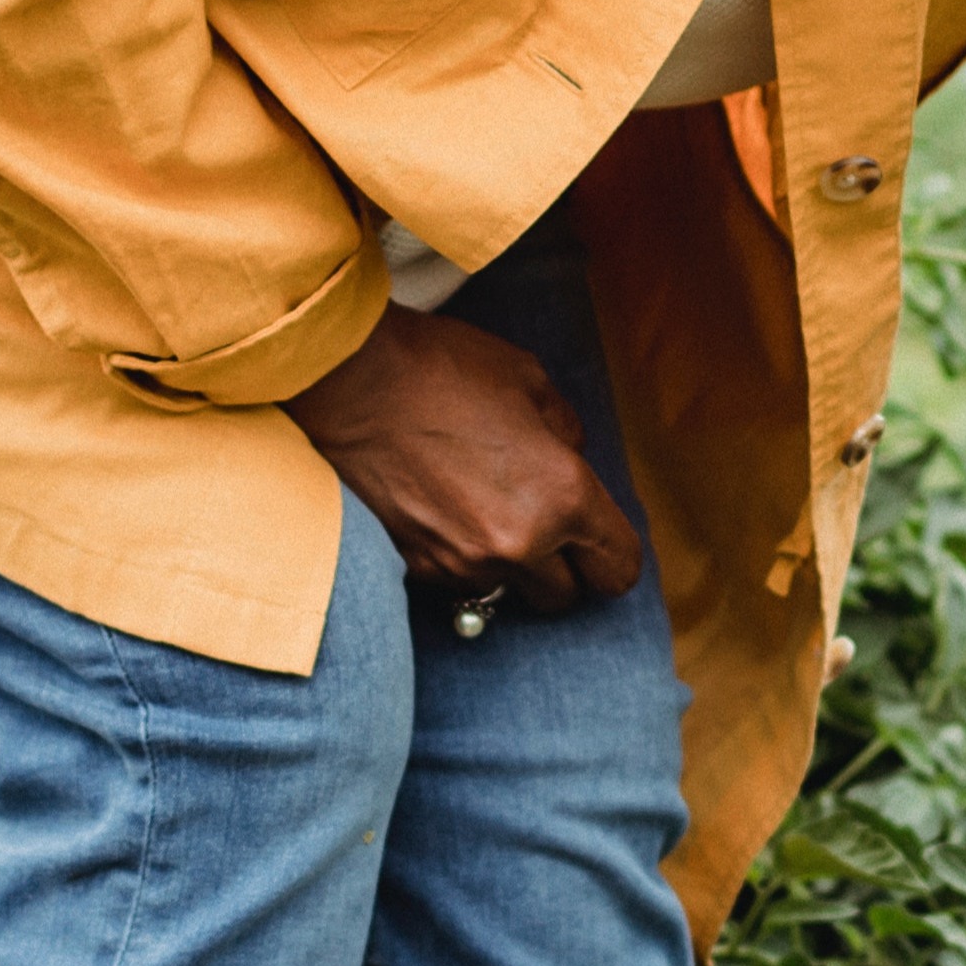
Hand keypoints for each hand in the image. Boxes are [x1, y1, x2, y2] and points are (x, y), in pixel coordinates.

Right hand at [288, 306, 645, 617]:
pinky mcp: (416, 568)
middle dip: (562, 567)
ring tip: (485, 511)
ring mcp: (462, 563)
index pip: (617, 568)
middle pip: (564, 597)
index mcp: (562, 497)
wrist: (348, 379)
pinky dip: (461, 560)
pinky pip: (458, 583)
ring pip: (508, 594)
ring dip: (509, 566)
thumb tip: (571, 462)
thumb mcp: (531, 380)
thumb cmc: (443, 368)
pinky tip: (445, 513)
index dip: (614, 556)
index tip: (601, 544)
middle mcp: (518, 544)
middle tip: (544, 527)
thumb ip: (566, 432)